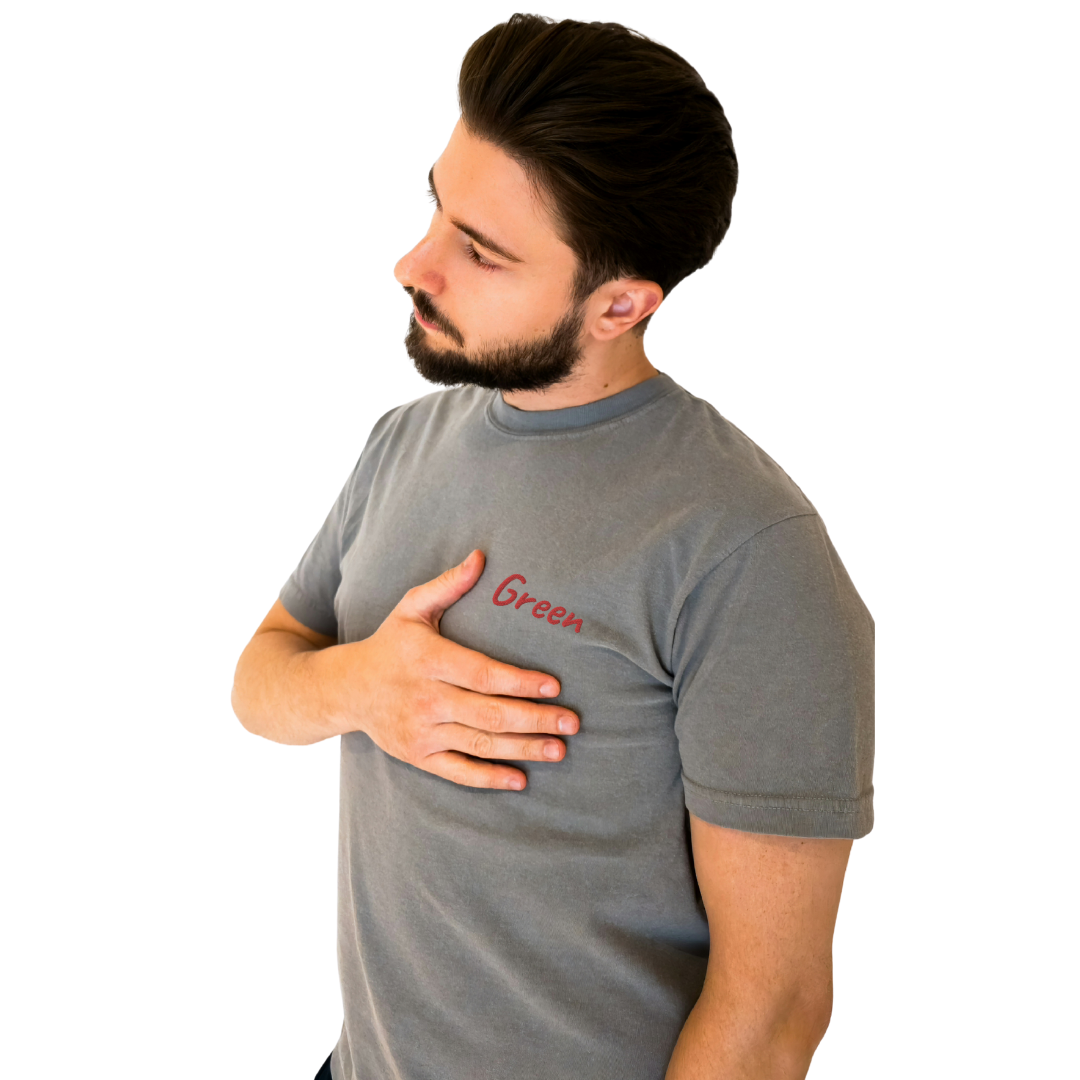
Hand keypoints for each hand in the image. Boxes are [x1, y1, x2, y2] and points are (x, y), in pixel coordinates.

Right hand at [335, 549, 578, 789]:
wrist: (345, 689)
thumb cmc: (390, 643)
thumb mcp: (411, 607)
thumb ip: (448, 585)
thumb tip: (480, 556)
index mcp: (429, 660)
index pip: (482, 674)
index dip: (520, 682)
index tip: (554, 686)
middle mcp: (425, 698)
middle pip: (488, 714)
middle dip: (534, 720)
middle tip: (572, 722)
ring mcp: (420, 731)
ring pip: (479, 744)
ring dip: (522, 750)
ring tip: (559, 749)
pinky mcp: (417, 756)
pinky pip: (457, 772)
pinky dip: (488, 778)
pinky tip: (520, 779)